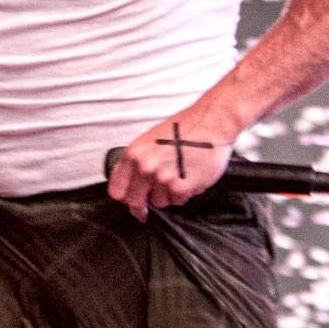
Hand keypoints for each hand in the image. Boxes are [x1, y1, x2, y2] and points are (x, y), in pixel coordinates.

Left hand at [107, 116, 233, 220]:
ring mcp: (163, 178)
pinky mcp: (181, 186)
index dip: (125, 197)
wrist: (210, 123)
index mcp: (134, 154)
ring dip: (168, 195)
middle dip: (143, 204)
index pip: (117, 190)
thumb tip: (133, 184)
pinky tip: (190, 177)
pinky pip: (178, 201)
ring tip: (179, 176)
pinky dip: (185, 193)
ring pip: (160, 202)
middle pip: (135, 202)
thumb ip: (139, 162)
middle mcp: (145, 167)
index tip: (131, 200)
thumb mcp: (151, 140)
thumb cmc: (184, 128)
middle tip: (151, 201)